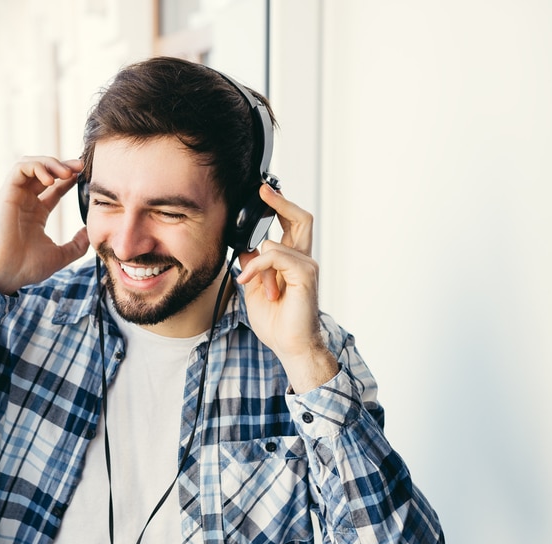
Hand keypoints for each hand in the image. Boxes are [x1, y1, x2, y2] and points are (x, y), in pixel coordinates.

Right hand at [0, 157, 89, 294]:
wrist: (7, 274)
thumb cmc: (27, 267)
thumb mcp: (61, 255)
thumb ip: (77, 244)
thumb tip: (88, 231)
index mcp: (36, 213)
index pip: (54, 188)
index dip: (69, 179)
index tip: (84, 175)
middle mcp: (25, 202)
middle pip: (43, 172)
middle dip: (63, 165)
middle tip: (80, 166)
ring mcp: (15, 197)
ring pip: (31, 165)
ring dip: (50, 163)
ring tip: (67, 173)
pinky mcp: (6, 194)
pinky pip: (20, 169)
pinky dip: (36, 167)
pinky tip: (50, 179)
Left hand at [236, 185, 337, 391]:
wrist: (290, 345)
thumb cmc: (278, 323)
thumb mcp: (254, 289)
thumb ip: (252, 266)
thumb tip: (244, 249)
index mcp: (293, 262)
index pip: (292, 224)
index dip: (280, 206)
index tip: (263, 193)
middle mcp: (303, 260)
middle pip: (301, 218)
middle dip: (281, 201)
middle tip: (262, 191)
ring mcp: (306, 267)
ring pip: (278, 242)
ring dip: (257, 261)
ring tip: (248, 282)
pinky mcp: (304, 276)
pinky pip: (276, 257)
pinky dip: (258, 267)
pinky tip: (248, 281)